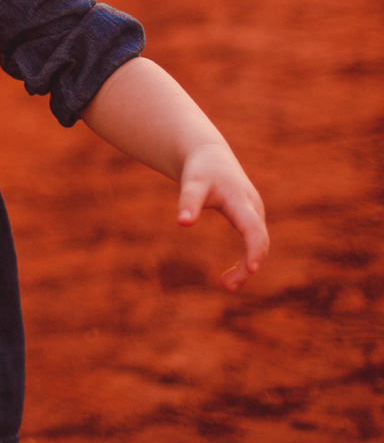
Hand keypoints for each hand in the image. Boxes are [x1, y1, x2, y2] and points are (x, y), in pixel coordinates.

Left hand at [176, 142, 268, 290]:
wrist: (211, 156)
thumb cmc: (200, 169)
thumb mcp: (192, 182)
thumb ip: (188, 201)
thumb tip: (182, 224)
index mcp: (241, 200)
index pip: (252, 228)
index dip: (253, 249)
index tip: (252, 269)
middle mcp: (253, 208)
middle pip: (260, 241)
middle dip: (247, 266)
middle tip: (226, 286)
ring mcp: (254, 214)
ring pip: (259, 244)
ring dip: (246, 267)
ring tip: (225, 284)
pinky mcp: (250, 218)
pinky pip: (254, 242)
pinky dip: (245, 260)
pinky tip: (229, 275)